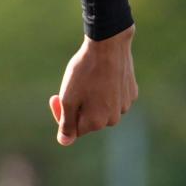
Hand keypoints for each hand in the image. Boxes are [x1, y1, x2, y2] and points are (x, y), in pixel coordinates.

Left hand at [49, 28, 137, 145]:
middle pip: (88, 119)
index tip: (54, 96)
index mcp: (96, 123)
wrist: (109, 44)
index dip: (61, 113)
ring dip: (91, 98)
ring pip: (101, 108)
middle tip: (71, 86)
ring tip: (88, 79)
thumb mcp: (68, 98)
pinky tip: (102, 75)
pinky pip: (113, 97)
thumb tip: (64, 142)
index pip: (73, 129)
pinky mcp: (131, 92)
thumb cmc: (85, 71)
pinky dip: (105, 90)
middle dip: (77, 107)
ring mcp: (125, 105)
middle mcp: (113, 119)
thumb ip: (66, 123)